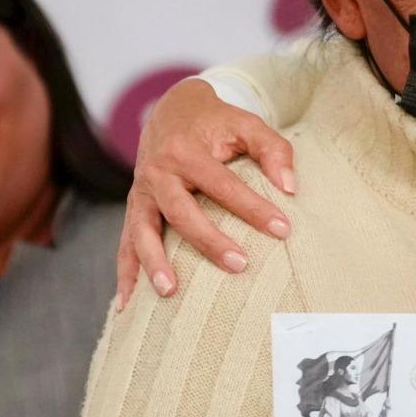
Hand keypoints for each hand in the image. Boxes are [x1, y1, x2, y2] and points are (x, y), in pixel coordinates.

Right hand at [117, 77, 297, 304]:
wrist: (171, 110)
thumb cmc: (215, 122)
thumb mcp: (246, 124)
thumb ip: (273, 150)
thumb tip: (290, 187)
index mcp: (187, 151)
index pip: (223, 185)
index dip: (253, 208)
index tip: (282, 230)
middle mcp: (158, 173)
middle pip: (182, 213)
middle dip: (209, 242)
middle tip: (240, 265)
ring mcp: (141, 194)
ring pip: (143, 232)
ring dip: (154, 264)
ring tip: (169, 292)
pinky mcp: (133, 210)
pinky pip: (125, 244)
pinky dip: (126, 274)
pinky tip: (127, 306)